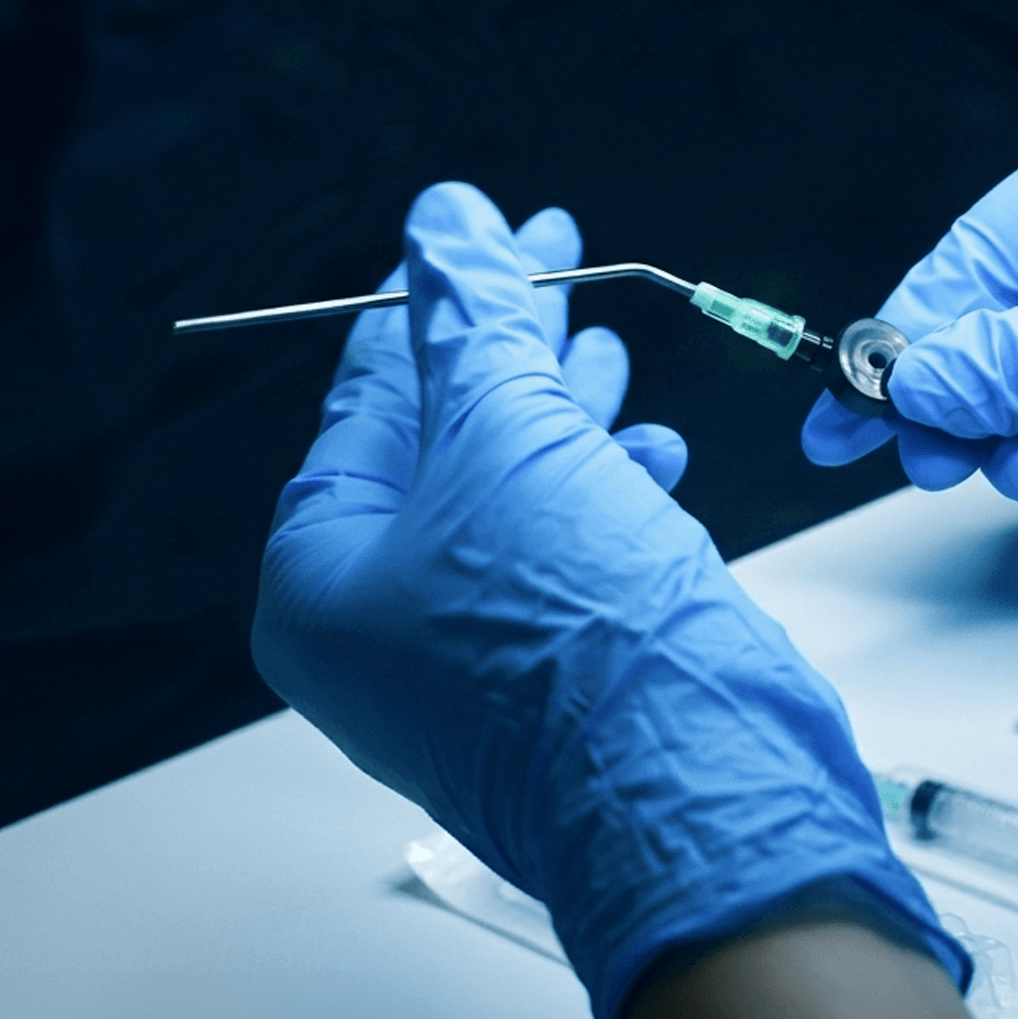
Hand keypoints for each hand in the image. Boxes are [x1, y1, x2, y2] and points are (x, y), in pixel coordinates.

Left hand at [252, 184, 964, 1018]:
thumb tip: (444, 222)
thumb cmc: (578, 645)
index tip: (476, 233)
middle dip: (505, 352)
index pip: (363, 406)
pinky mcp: (553, 688)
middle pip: (439, 449)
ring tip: (603, 350)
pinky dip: (606, 495)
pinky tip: (653, 456)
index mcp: (322, 581)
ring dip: (564, 416)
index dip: (427, 304)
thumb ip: (472, 321)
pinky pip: (562, 562)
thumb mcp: (512, 438)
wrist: (695, 796)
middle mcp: (380, 635)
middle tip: (550, 262)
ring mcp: (467, 670)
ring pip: (509, 502)